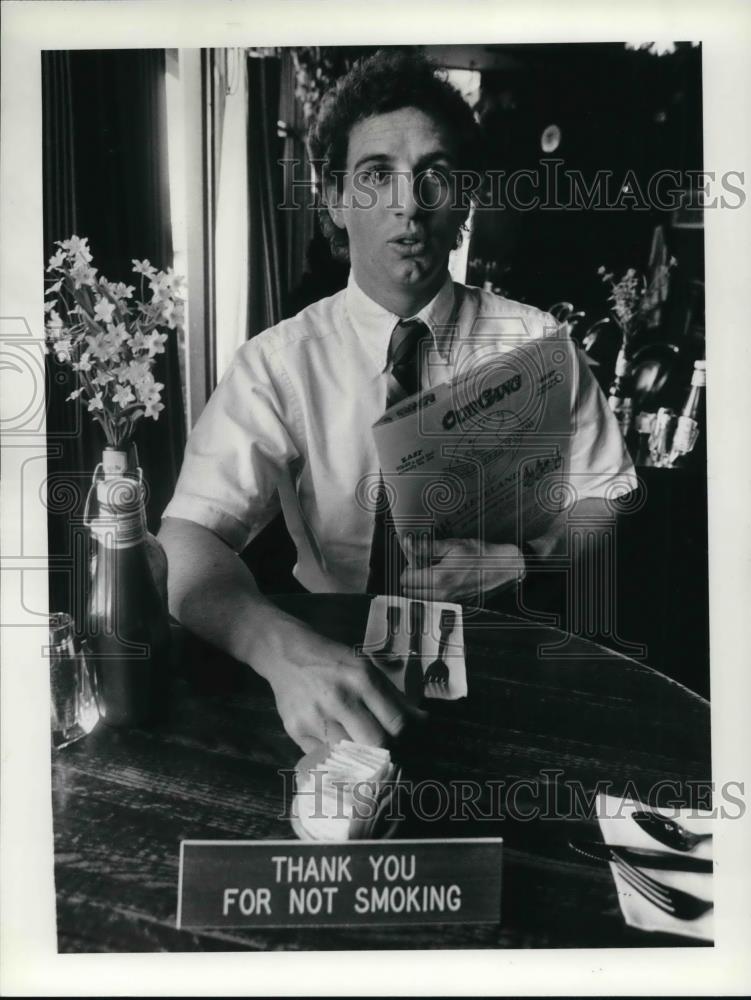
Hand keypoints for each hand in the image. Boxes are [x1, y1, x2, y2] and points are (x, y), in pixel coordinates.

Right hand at [256, 619, 425, 752]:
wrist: (285, 653)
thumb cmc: (332, 660)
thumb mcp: (366, 667)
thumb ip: (393, 696)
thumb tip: (423, 723)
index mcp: (361, 679)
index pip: (396, 723)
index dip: (407, 737)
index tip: (409, 742)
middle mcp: (338, 699)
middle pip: (376, 744)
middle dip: (387, 751)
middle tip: (388, 751)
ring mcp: (314, 717)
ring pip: (350, 755)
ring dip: (360, 756)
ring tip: (363, 751)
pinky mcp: (295, 730)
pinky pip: (325, 756)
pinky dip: (335, 755)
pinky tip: (338, 746)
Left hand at [400, 536, 524, 602]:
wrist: (502, 567)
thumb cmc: (481, 555)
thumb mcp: (453, 545)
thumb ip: (426, 547)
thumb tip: (407, 543)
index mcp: (439, 577)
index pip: (406, 579)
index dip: (408, 567)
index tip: (416, 559)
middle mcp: (442, 593)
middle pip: (409, 591)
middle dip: (412, 578)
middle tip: (423, 565)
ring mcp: (448, 600)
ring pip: (420, 598)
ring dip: (420, 586)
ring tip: (433, 572)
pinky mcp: (454, 603)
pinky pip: (433, 600)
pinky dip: (431, 591)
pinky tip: (442, 579)